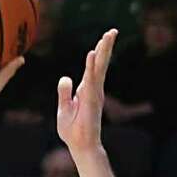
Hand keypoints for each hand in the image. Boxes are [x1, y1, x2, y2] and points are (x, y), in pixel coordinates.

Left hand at [56, 29, 116, 153]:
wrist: (80, 146)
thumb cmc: (72, 131)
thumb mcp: (64, 109)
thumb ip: (64, 93)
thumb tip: (65, 77)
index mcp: (86, 90)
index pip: (92, 67)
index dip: (98, 53)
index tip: (103, 39)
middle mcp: (93, 89)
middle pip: (100, 64)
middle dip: (106, 47)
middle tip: (112, 31)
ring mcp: (93, 94)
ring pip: (98, 68)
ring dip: (103, 51)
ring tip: (108, 36)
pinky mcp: (91, 100)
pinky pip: (90, 79)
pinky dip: (91, 66)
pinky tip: (92, 54)